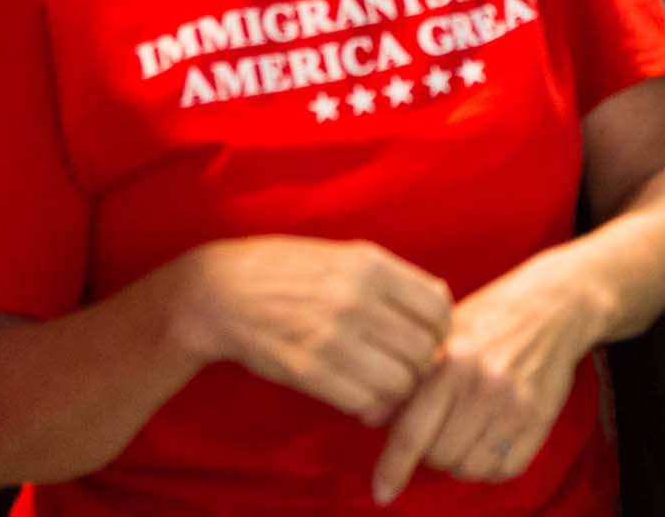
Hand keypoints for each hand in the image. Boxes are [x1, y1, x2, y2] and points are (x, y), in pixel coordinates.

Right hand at [173, 237, 451, 426]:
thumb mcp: (347, 255)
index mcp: (370, 266)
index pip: (438, 309)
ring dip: (399, 392)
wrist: (221, 292)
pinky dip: (373, 408)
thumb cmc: (291, 272)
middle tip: (406, 369)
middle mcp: (356, 299)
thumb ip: (395, 278)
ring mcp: (331, 336)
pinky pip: (365, 402)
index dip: (440, 331)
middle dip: (422, 367)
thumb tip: (442, 301)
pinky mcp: (307, 370)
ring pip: (400, 381)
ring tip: (385, 385)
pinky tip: (364, 399)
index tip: (426, 339)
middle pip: (424, 351)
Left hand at [371, 251, 607, 504]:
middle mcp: (483, 385)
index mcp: (452, 361)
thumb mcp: (443, 335)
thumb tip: (369, 418)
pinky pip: (505, 469)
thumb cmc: (490, 318)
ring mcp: (515, 404)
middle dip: (431, 451)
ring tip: (464, 433)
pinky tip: (488, 441)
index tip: (383, 492)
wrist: (554, 305)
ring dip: (460, 460)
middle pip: (439, 456)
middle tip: (438, 429)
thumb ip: (408, 378)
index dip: (393, 468)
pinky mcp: (540, 418)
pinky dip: (491, 465)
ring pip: (470, 468)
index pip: (413, 432)